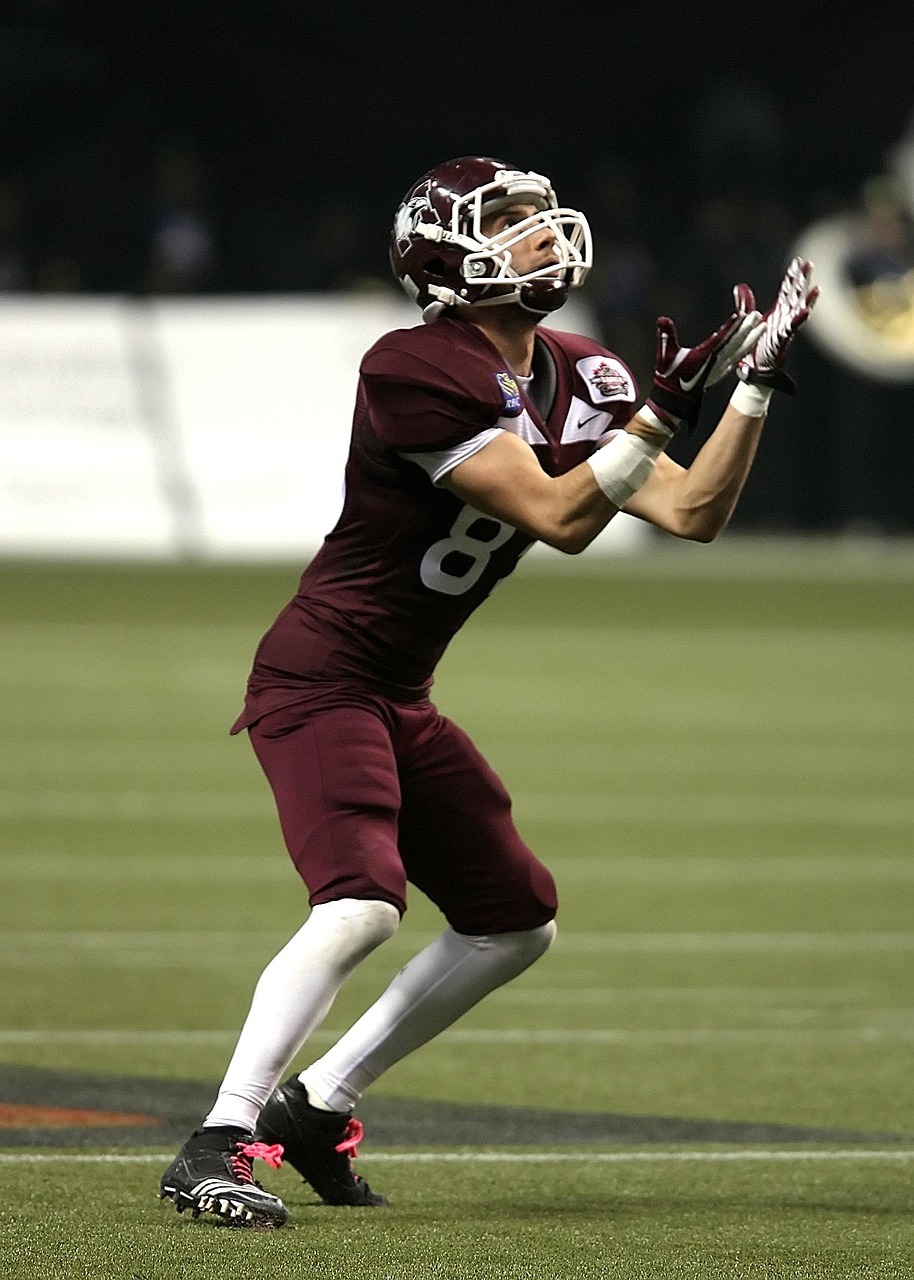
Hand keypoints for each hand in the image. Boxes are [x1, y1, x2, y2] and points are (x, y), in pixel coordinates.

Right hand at [645, 298, 762, 432]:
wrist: (674, 399)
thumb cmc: (670, 377)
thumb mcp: (664, 355)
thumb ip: (665, 335)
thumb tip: (662, 319)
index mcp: (703, 356)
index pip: (721, 338)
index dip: (732, 326)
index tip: (742, 315)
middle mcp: (715, 361)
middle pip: (734, 342)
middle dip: (746, 329)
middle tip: (757, 316)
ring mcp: (720, 368)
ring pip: (739, 350)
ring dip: (751, 338)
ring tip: (761, 327)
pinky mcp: (721, 372)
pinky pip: (737, 358)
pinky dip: (746, 349)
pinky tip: (752, 344)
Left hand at [737, 258, 818, 393]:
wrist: (755, 368)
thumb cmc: (756, 345)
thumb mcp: (748, 319)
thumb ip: (746, 303)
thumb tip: (740, 287)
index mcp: (777, 312)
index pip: (787, 289)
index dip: (792, 275)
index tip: (798, 261)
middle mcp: (784, 318)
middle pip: (796, 295)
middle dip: (802, 280)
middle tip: (809, 264)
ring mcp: (785, 328)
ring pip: (799, 310)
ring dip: (808, 300)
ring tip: (816, 288)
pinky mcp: (782, 339)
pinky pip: (793, 328)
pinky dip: (800, 319)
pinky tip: (806, 310)